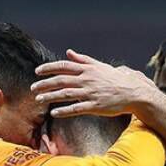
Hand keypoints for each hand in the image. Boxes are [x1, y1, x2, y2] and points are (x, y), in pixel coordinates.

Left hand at [32, 49, 159, 117]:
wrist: (133, 92)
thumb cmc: (115, 79)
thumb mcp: (99, 66)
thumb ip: (83, 60)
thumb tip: (69, 52)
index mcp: (87, 69)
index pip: (64, 66)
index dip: (49, 68)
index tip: (37, 71)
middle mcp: (87, 80)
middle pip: (61, 80)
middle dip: (45, 83)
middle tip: (33, 88)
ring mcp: (91, 93)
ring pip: (66, 94)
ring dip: (51, 96)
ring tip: (39, 99)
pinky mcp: (95, 106)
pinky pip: (77, 109)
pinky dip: (65, 110)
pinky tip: (54, 113)